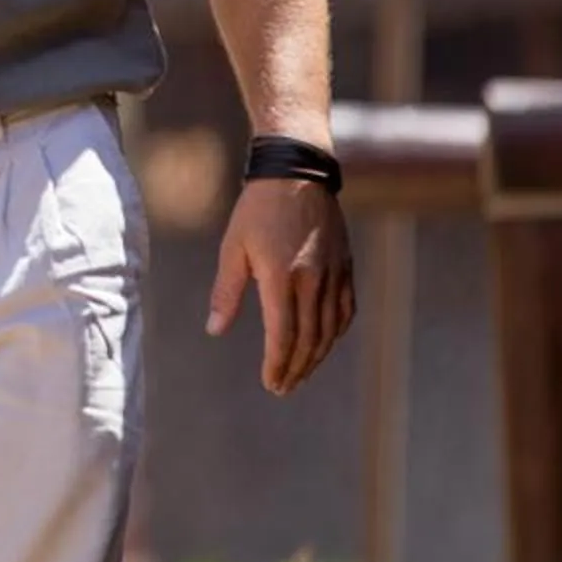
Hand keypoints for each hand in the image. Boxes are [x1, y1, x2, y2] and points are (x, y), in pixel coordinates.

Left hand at [209, 177, 353, 393]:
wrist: (297, 174)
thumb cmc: (257, 210)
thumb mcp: (233, 247)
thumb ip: (226, 292)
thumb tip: (215, 330)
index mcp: (282, 276)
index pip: (283, 334)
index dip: (277, 363)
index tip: (271, 383)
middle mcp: (313, 280)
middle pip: (309, 339)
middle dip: (296, 368)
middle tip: (283, 387)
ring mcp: (334, 274)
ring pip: (330, 329)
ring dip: (316, 357)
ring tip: (300, 374)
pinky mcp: (346, 267)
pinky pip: (345, 310)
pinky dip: (336, 332)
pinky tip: (325, 343)